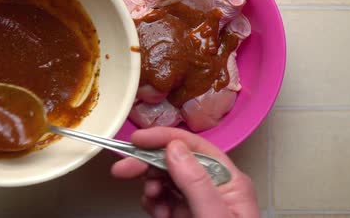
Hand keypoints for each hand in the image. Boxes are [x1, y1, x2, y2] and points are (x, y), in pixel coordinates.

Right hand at [111, 127, 259, 217]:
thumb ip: (196, 183)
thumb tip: (174, 148)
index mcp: (228, 181)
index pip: (195, 147)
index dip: (165, 139)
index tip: (136, 141)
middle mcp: (214, 187)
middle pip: (176, 161)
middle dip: (148, 164)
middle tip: (120, 170)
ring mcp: (199, 203)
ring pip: (167, 181)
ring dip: (152, 188)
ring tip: (152, 204)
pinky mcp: (186, 217)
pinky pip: (164, 201)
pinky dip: (154, 205)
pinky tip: (157, 214)